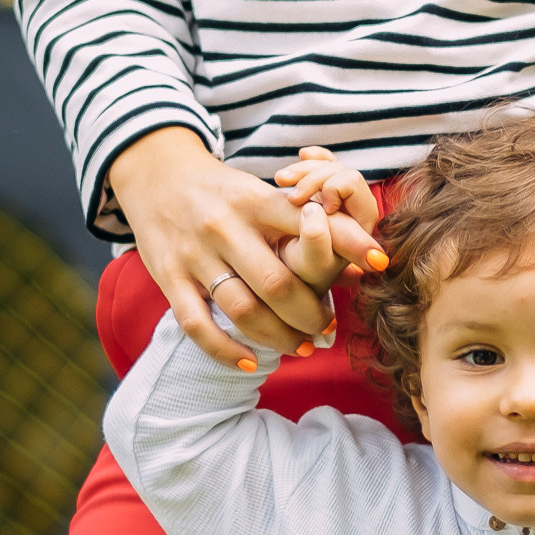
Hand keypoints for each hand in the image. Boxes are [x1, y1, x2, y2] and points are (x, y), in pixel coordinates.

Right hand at [106, 127, 380, 373]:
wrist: (154, 171)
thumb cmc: (222, 191)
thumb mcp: (259, 192)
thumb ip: (299, 223)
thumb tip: (351, 263)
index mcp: (256, 200)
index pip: (309, 223)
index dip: (347, 243)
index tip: (379, 262)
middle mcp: (226, 226)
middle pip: (278, 283)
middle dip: (311, 315)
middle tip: (328, 328)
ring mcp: (195, 254)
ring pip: (243, 309)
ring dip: (279, 338)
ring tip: (301, 347)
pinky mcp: (169, 276)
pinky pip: (198, 324)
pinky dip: (226, 350)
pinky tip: (251, 362)